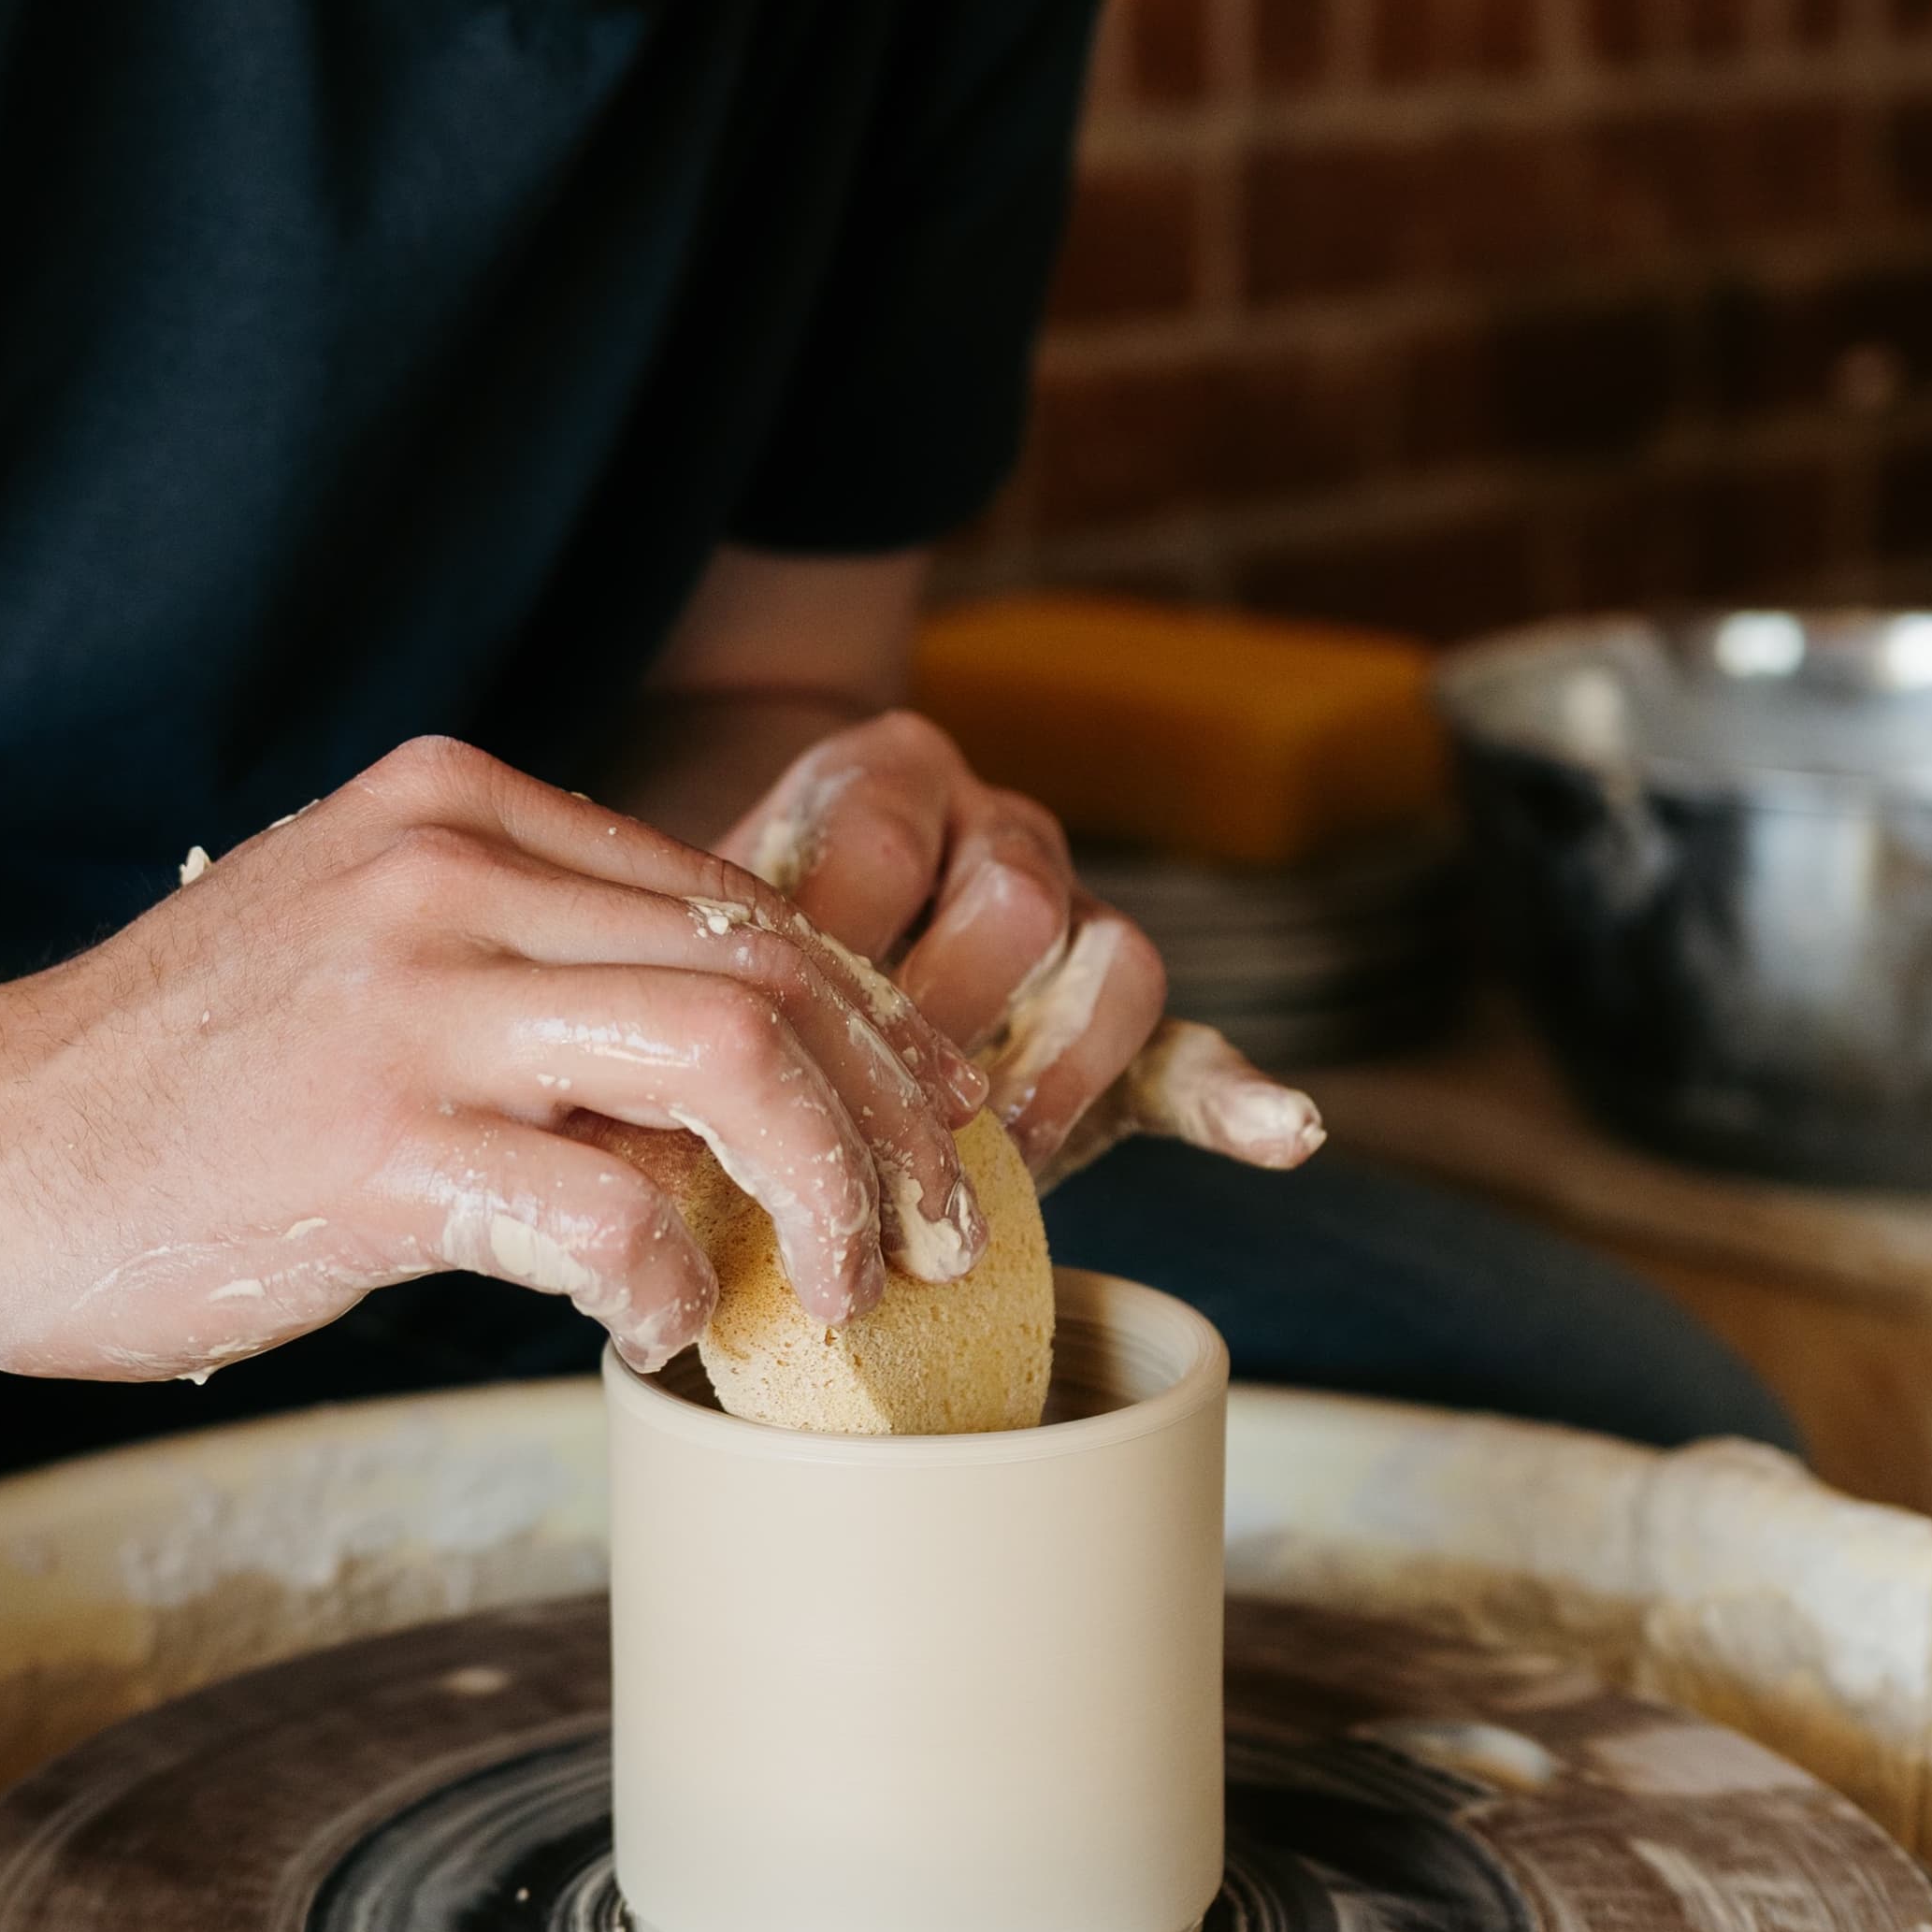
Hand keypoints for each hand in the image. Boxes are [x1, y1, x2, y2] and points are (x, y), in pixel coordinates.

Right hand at [0, 738, 986, 1386]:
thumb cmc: (158, 1090)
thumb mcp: (353, 957)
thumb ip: (517, 971)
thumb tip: (716, 1081)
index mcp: (454, 803)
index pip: (735, 897)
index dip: (865, 1023)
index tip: (924, 1129)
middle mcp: (444, 866)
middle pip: (770, 964)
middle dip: (894, 1110)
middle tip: (936, 1227)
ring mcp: (407, 998)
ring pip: (731, 1052)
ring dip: (828, 1185)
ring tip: (842, 1285)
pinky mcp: (369, 1141)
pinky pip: (604, 1204)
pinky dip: (673, 1280)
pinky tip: (662, 1328)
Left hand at [712, 712, 1319, 1190]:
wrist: (781, 966)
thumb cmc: (721, 964)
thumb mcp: (698, 944)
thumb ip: (692, 1000)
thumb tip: (649, 1139)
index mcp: (882, 780)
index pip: (881, 837)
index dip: (838, 936)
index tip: (786, 1030)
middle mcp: (990, 826)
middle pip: (1014, 889)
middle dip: (951, 1005)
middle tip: (884, 1100)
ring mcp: (1070, 918)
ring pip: (1112, 952)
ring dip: (1053, 1063)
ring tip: (999, 1151)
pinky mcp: (1117, 1025)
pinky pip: (1191, 1045)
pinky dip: (1238, 1095)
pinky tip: (1282, 1135)